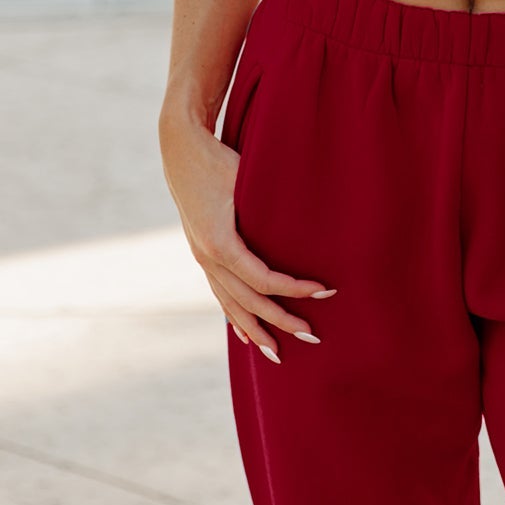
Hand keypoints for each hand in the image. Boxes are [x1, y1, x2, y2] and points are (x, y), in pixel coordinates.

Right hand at [158, 110, 335, 361]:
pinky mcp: (202, 253)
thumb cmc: (219, 160)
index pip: (263, 279)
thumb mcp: (245, 177)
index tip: (324, 291)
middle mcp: (208, 257)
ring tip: (277, 354)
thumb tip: (310, 215)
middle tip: (313, 335)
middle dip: (280, 321)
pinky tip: (243, 336)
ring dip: (255, 330)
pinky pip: (219, 294)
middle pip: (248, 301)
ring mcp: (202, 258)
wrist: (180, 150)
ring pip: (230, 305)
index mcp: (220, 243)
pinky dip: (233, 316)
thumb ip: (270, 202)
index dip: (294, 290)